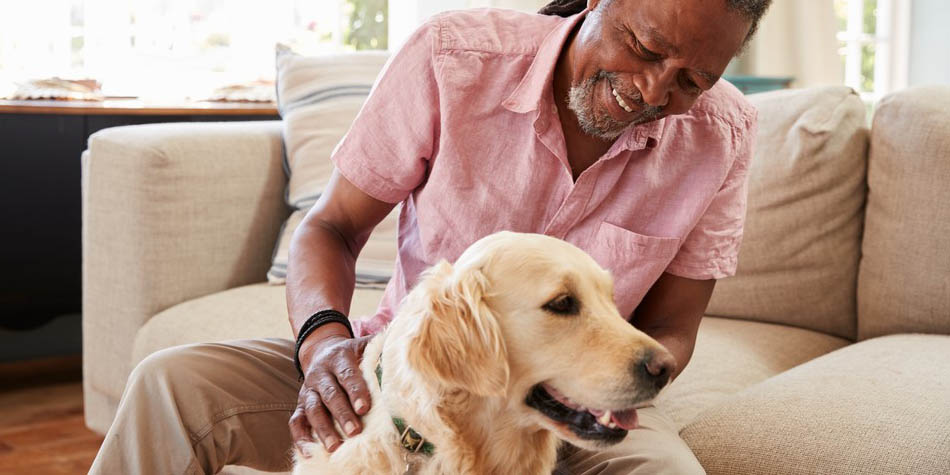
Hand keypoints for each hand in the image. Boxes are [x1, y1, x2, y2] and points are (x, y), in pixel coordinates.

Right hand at [288, 324, 372, 455]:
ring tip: (334, 447)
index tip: (365, 407)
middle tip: (355, 431)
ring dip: (323, 428)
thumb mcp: (363, 345)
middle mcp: (320, 374)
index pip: (347, 375)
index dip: (356, 391)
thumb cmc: (351, 353)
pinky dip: (300, 437)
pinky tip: (309, 451)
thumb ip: (379, 347)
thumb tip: (400, 349)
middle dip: (342, 414)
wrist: (321, 350)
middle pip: (330, 394)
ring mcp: (308, 390)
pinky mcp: (299, 404)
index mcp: (339, 358)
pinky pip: (296, 421)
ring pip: (312, 409)